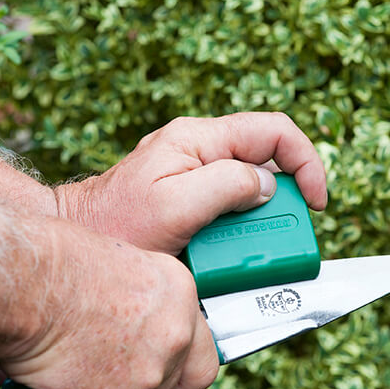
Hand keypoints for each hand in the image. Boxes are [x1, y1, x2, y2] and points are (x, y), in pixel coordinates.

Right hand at [0, 191, 217, 388]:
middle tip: (96, 375)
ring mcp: (140, 377)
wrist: (18, 277)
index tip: (158, 374)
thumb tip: (130, 334)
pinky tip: (32, 369)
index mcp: (180, 296)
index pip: (202, 360)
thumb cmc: (53, 258)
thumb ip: (142, 306)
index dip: (178, 373)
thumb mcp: (118, 264)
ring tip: (54, 359)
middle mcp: (172, 339)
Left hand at [55, 112, 326, 255]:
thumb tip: (266, 185)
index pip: (273, 131)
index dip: (305, 161)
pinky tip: (221, 258)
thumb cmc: (114, 224)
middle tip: (276, 242)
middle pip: (266, 164)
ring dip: (256, 228)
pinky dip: (235, 236)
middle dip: (280, 205)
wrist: (74, 242)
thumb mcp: (173, 205)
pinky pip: (228, 213)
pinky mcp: (189, 201)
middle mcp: (200, 151)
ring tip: (238, 256)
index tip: (315, 202)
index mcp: (199, 138)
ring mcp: (193, 176)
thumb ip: (225, 185)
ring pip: (250, 193)